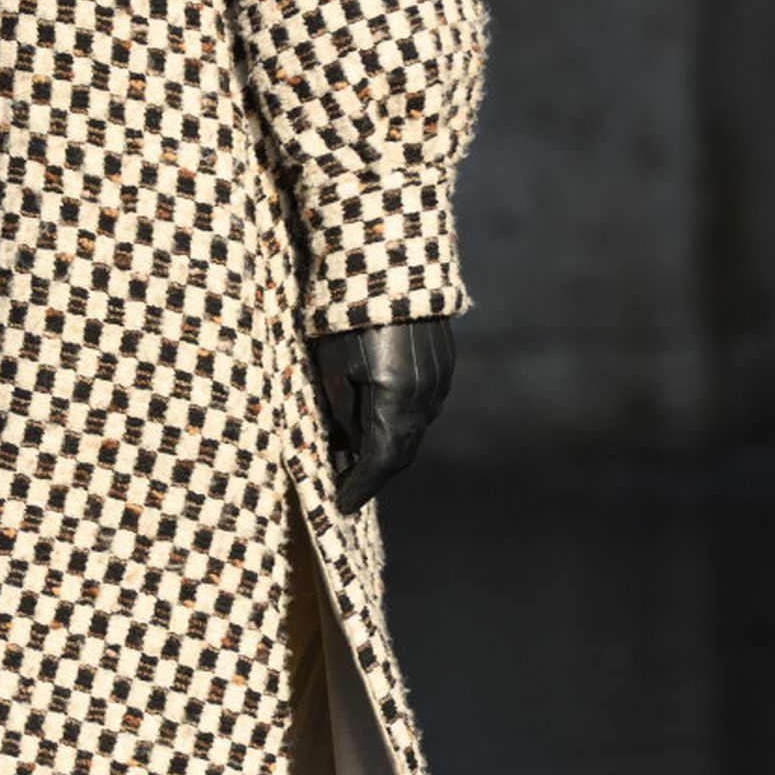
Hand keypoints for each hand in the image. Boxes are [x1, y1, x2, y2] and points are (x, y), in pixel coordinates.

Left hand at [313, 317, 454, 514]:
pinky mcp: (443, 366)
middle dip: (374, 475)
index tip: (341, 506)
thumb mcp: (331, 367)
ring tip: (358, 456)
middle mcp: (424, 398)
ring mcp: (438, 382)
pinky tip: (380, 421)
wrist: (389, 269)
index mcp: (394, 401)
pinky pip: (423, 408)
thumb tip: (344, 450)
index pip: (378, 463)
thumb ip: (341, 415)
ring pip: (414, 431)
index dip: (359, 488)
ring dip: (389, 448)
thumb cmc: (347, 315)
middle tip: (348, 487)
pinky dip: (401, 423)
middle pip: (401, 453)